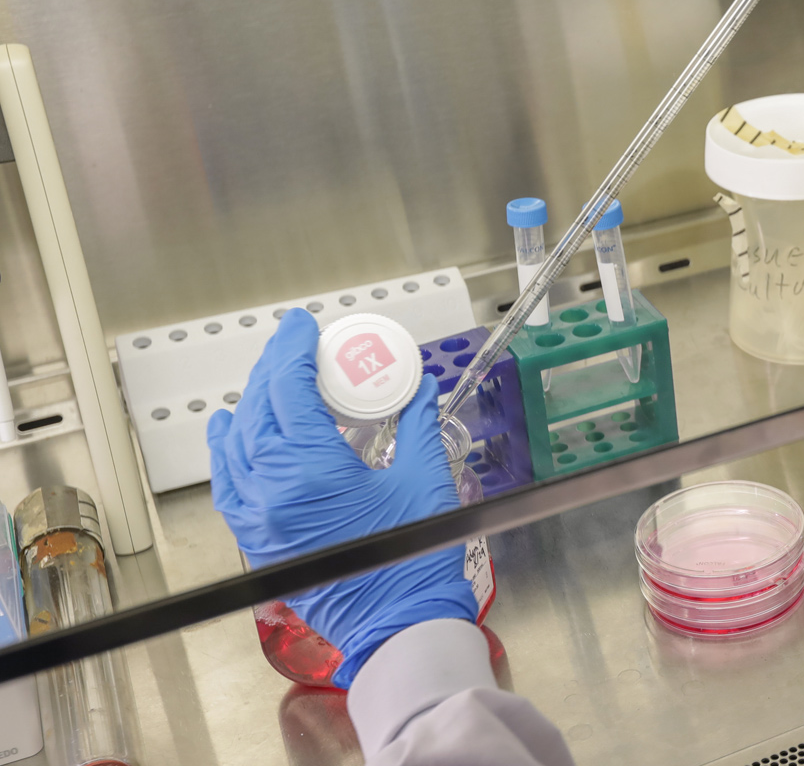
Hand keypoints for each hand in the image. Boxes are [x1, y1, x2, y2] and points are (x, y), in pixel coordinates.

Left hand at [207, 308, 474, 686]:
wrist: (396, 626)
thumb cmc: (413, 564)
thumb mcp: (423, 482)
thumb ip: (417, 426)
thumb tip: (417, 388)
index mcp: (312, 470)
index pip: (288, 390)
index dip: (292, 349)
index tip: (302, 327)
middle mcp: (272, 491)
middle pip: (258, 410)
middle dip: (273, 369)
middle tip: (294, 345)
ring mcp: (258, 518)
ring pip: (236, 444)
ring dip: (251, 404)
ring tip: (270, 379)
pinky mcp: (258, 539)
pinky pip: (229, 482)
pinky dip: (229, 449)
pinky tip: (233, 429)